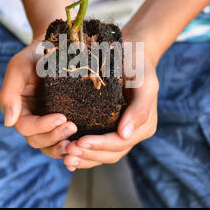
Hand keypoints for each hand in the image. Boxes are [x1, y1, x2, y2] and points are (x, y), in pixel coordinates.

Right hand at [0, 41, 77, 157]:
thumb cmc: (35, 55)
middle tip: (73, 127)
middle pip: (37, 140)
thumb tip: (9, 123)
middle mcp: (31, 120)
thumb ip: (9, 93)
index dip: (42, 126)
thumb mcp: (19, 67)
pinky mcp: (62, 123)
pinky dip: (70, 147)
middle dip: (54, 137)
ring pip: (50, 146)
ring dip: (62, 147)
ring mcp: (46, 123)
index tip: (61, 117)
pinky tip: (83, 146)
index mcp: (18, 109)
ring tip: (79, 142)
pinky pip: (63, 141)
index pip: (26, 126)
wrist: (55, 47)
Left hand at [62, 49, 158, 170]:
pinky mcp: (106, 128)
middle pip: (109, 154)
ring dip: (83, 158)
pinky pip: (94, 147)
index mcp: (143, 126)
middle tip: (67, 151)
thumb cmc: (138, 63)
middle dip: (88, 155)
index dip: (99, 145)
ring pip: (101, 155)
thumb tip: (125, 135)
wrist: (131, 51)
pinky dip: (82, 154)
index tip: (80, 142)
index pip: (120, 143)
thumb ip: (140, 108)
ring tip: (64, 155)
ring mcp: (118, 132)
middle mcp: (132, 133)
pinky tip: (64, 153)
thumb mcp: (145, 82)